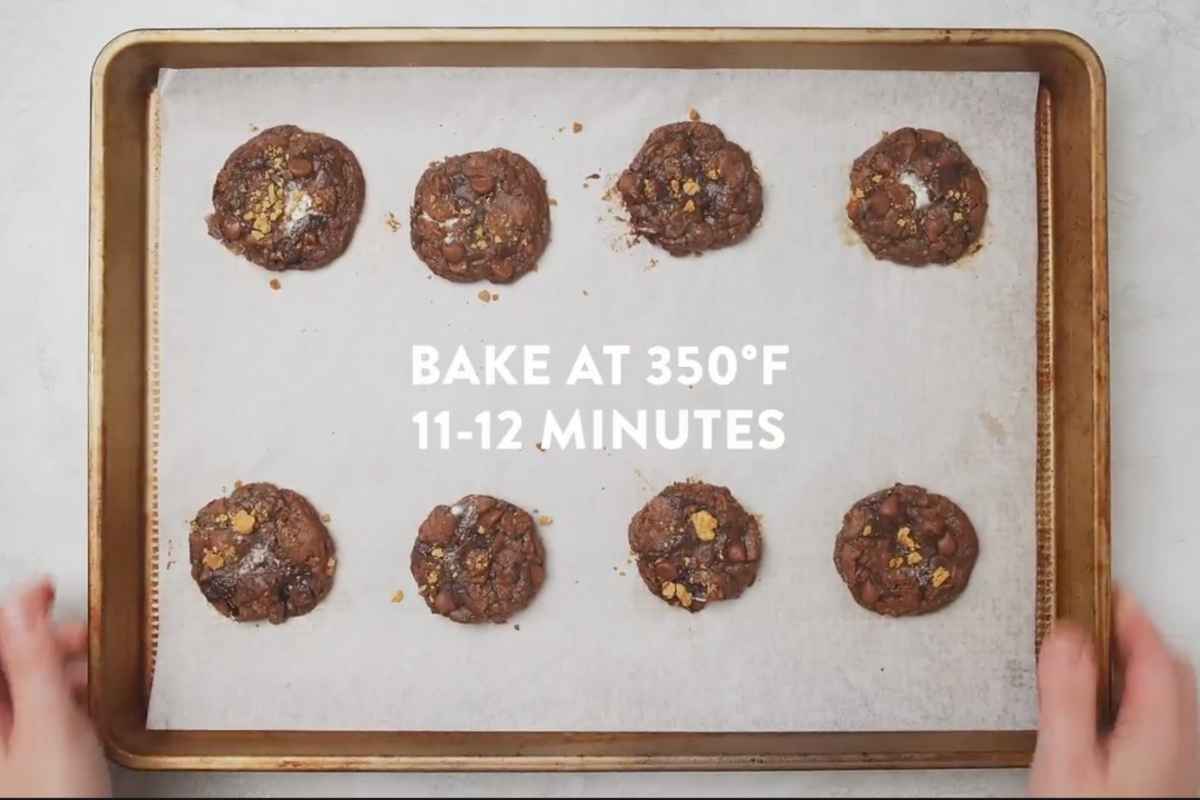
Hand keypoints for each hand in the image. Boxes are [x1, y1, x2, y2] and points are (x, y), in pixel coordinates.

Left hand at [0, 579, 109, 797]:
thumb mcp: (49, 725)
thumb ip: (31, 662)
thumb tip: (22, 604)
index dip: (16, 612)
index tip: (47, 587)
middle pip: (6, 664)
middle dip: (43, 642)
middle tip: (82, 637)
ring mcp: (7, 745)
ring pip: (22, 689)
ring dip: (59, 671)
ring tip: (94, 673)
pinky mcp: (27, 761)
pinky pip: (39, 714)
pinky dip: (65, 700)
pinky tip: (89, 706)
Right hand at [1031, 589, 1199, 796]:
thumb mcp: (1064, 756)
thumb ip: (1066, 695)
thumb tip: (1066, 636)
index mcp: (1160, 728)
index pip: (1155, 652)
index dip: (1131, 614)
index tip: (1108, 588)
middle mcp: (1180, 743)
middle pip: (1172, 670)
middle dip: (1137, 636)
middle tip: (1101, 614)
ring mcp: (1177, 763)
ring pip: (1170, 695)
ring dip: (1139, 665)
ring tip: (1098, 651)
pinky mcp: (1165, 778)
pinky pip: (1162, 719)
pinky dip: (1137, 694)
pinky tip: (1106, 704)